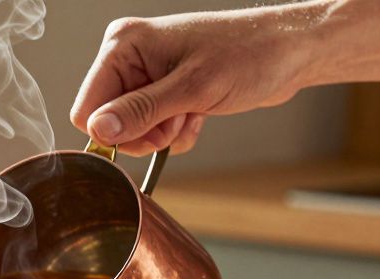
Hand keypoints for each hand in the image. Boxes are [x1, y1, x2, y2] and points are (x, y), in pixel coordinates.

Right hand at [71, 0, 379, 155]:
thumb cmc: (250, 55)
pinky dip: (173, 131)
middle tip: (177, 120)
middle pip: (108, 121)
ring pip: (131, 129)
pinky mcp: (164, 88)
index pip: (88, 107)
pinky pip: (151, 127)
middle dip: (143, 132)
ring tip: (192, 114)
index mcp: (124, 44)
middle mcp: (130, 56)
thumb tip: (99, 130)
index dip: (115, 130)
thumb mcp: (193, 89)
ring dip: (161, 133)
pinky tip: (197, 116)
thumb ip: (141, 111)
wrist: (291, 52)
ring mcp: (147, 73)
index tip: (153, 127)